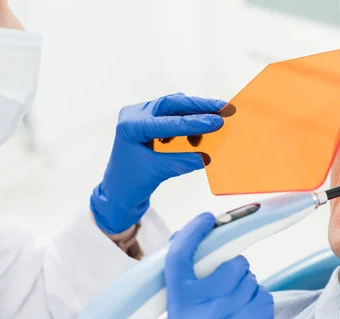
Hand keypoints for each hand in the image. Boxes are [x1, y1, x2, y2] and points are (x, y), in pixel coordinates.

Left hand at [90, 93, 224, 233]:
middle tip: (222, 108)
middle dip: (199, 107)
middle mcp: (135, 115)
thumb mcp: (158, 172)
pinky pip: (172, 117)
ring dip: (194, 114)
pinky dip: (188, 123)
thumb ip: (183, 161)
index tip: (217, 121)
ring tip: (214, 123)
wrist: (116, 194)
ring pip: (173, 108)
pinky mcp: (149, 124)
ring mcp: (141, 117)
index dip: (196, 122)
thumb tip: (208, 156)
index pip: (169, 121)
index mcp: (131, 125)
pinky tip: (200, 133)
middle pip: (172, 104)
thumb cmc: (129, 183)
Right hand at [165, 213, 276, 318]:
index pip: (180, 257)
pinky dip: (260, 306)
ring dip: (248, 290)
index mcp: (180, 306)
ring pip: (251, 280)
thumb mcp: (185, 316)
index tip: (207, 219)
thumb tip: (197, 240)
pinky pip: (265, 296)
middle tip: (228, 295)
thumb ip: (189, 283)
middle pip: (232, 264)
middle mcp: (203, 312)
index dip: (193, 232)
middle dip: (235, 272)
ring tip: (237, 315)